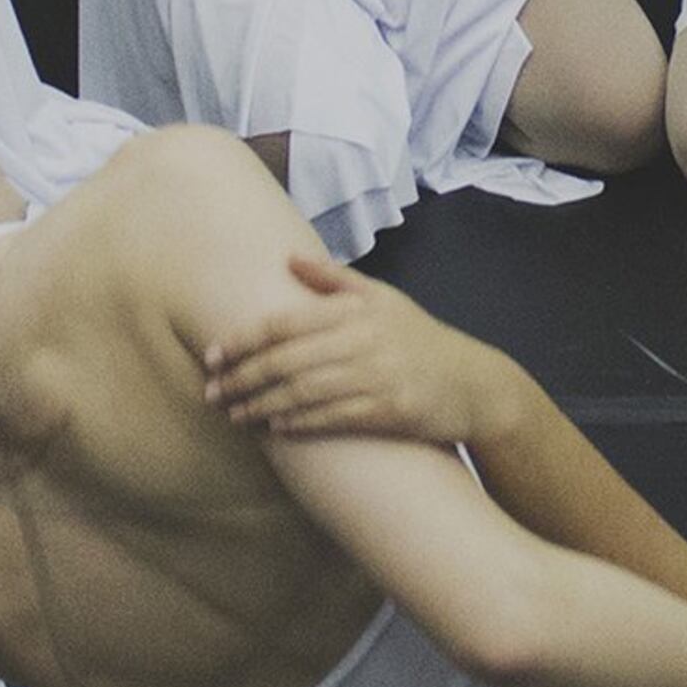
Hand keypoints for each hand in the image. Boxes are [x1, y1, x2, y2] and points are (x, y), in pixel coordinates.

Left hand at [201, 254, 528, 443]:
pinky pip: (333, 418)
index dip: (243, 340)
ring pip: (304, 392)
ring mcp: (378, 376)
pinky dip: (300, 423)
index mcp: (357, 310)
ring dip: (262, 405)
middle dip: (242, 378)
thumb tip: (288, 259)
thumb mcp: (383, 299)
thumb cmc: (421, 340)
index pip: (285, 322)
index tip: (212, 355)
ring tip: (234, 415)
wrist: (474, 384)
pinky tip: (275, 427)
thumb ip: (335, 280)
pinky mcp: (390, 411)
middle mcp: (364, 340)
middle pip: (286, 360)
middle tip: (212, 393)